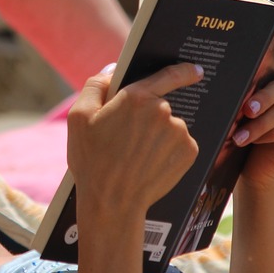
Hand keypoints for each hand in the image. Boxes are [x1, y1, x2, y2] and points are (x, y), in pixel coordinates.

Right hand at [66, 62, 202, 215]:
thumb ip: (96, 85)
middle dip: (147, 117)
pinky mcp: (189, 153)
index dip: (183, 70)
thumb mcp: (78, 117)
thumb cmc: (92, 160)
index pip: (169, 74)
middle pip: (160, 105)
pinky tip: (149, 164)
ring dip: (157, 135)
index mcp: (136, 97)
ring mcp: (179, 132)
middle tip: (127, 138)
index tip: (195, 70)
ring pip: (170, 126)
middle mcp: (163, 111)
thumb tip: (114, 70)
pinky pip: (179, 144)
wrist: (113, 203)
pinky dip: (167, 151)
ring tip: (135, 156)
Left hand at [233, 61, 273, 189]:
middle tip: (242, 112)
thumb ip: (251, 91)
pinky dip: (272, 134)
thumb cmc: (252, 129)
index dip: (260, 73)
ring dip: (260, 124)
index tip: (243, 84)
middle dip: (259, 101)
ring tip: (240, 135)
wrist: (261, 163)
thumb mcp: (249, 107)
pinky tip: (256, 140)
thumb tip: (240, 85)